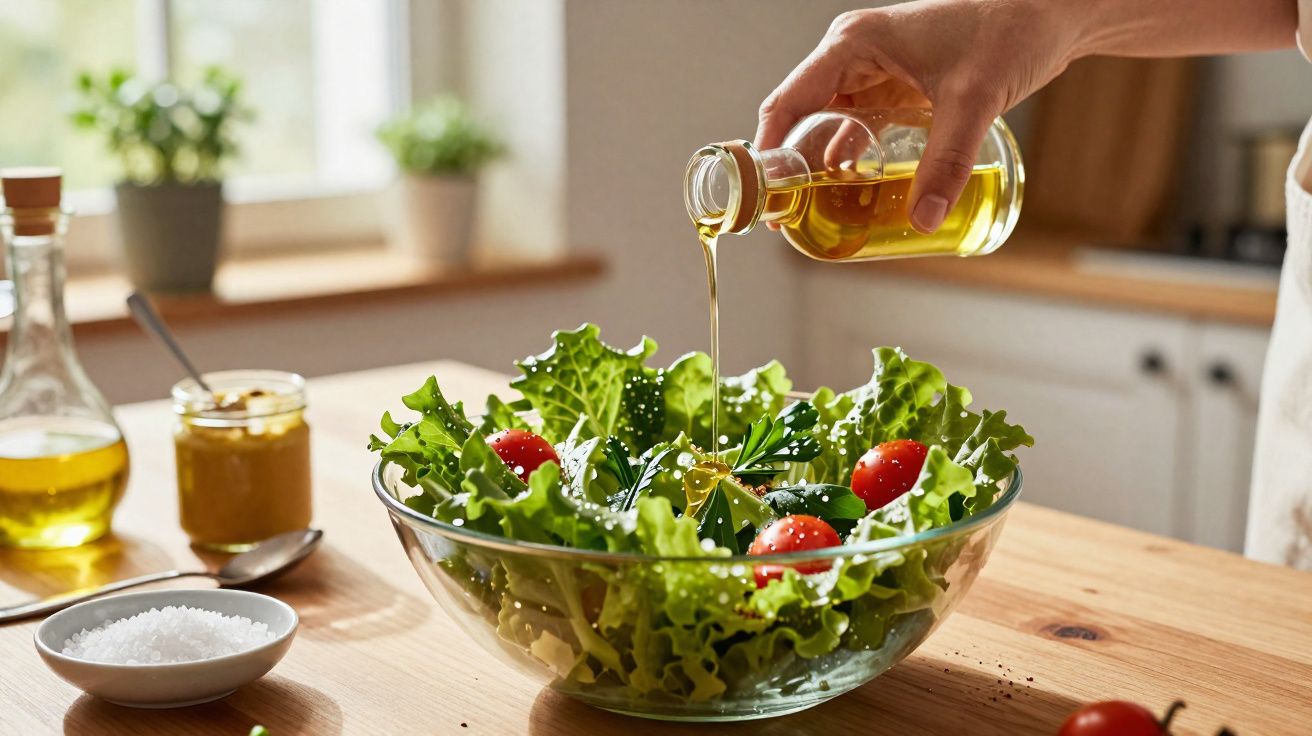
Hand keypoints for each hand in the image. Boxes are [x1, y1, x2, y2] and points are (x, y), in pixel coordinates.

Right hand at [756, 1, 1080, 232]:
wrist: (1050, 13)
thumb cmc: (1009, 32)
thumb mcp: (973, 101)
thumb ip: (947, 162)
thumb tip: (925, 219)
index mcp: (853, 44)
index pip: (789, 100)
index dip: (768, 149)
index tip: (763, 194)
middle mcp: (854, 54)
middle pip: (802, 116)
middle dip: (791, 165)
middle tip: (788, 214)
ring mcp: (874, 69)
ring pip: (828, 123)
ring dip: (819, 163)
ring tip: (814, 209)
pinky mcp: (897, 84)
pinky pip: (859, 124)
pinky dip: (851, 155)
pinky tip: (851, 187)